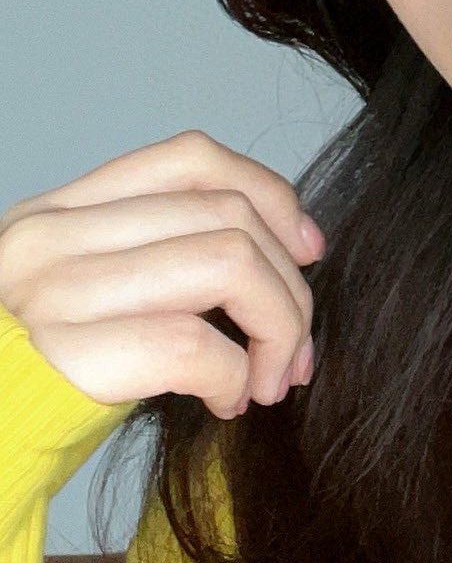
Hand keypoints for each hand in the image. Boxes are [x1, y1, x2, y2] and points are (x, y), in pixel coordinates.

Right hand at [0, 130, 323, 419]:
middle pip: (229, 216)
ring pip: (229, 265)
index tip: (307, 249)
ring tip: (270, 380)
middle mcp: (50, 236)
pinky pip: (194, 345)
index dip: (270, 195)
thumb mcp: (79, 294)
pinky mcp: (64, 356)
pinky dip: (235, 378)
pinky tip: (226, 404)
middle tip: (296, 352)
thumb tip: (280, 254)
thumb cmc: (32, 384)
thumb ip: (149, 257)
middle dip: (291, 288)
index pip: (190, 158)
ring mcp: (53, 291)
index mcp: (57, 212)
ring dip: (279, 330)